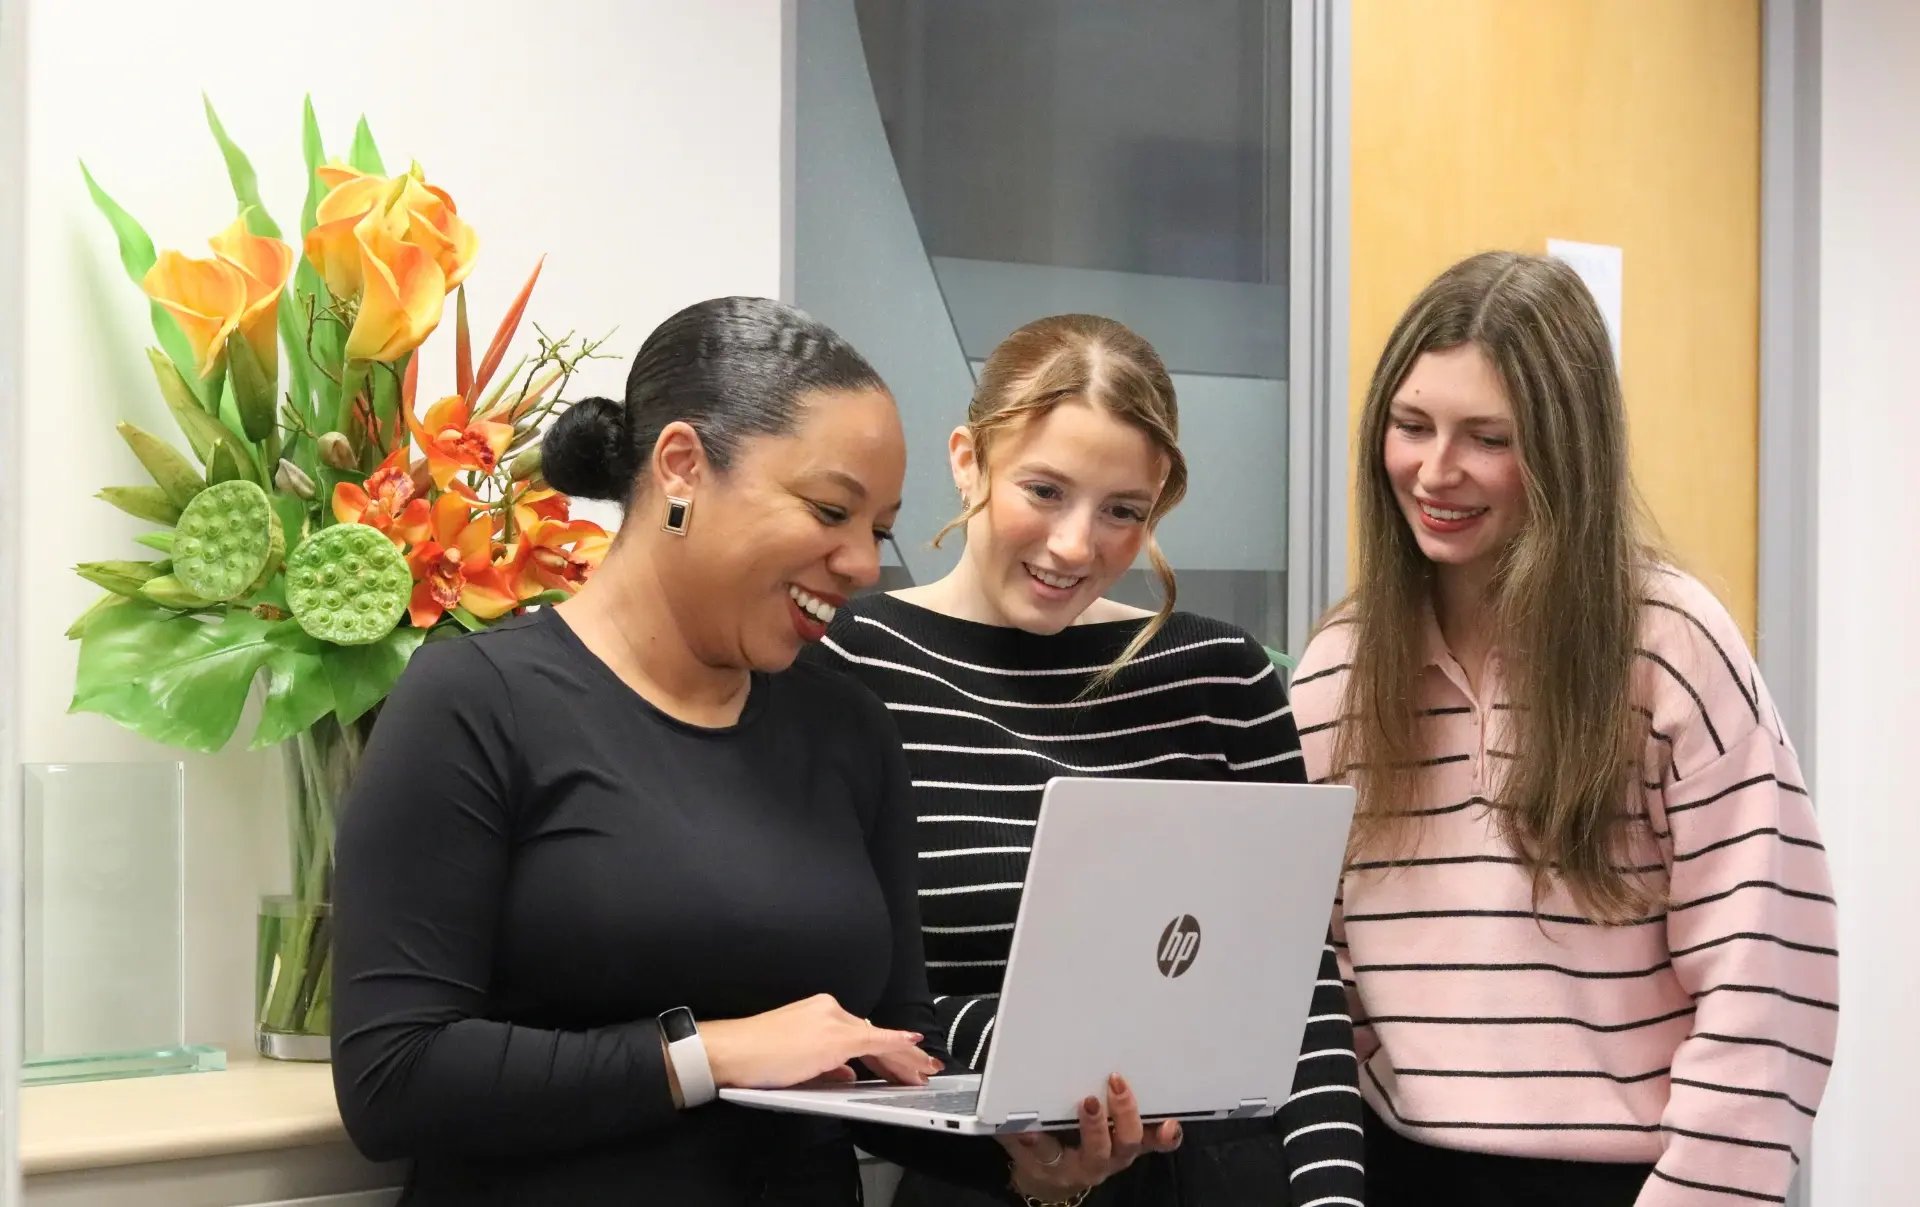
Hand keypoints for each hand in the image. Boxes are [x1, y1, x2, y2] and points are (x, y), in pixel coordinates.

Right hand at [701, 994, 938, 1089]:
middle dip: (902, 1055)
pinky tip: (912, 1046)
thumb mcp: (798, 1062)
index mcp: (821, 1014)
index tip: (906, 1061)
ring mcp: (833, 1022)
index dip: (888, 1049)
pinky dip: (895, 1043)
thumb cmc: (756, 1057)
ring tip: (924, 1071)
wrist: (733, 1050)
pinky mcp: (834, 1037)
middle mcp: (831, 1011)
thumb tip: (849, 1074)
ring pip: (878, 1039)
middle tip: (925, 1069)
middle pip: (875, 1034)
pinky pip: (873, 1040)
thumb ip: (828, 1066)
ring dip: (903, 1057)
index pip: (863, 1033)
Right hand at [998, 1074, 1180, 1201]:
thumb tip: (1024, 1127)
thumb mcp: (1024, 1151)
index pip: (1087, 1150)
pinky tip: (1171, 1118)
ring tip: (1132, 1091)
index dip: (1090, 1129)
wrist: (1057, 1173)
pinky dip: (1165, 1132)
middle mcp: (1106, 1161)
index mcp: (1078, 1165)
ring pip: (1140, 1141)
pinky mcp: (1136, 1139)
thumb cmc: (1041, 1154)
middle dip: (1115, 1117)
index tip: (1084, 1104)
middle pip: (1120, 1146)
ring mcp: (1124, 1150)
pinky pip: (1156, 1140)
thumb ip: (1021, 1138)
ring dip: (1140, 1118)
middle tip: (1107, 1087)